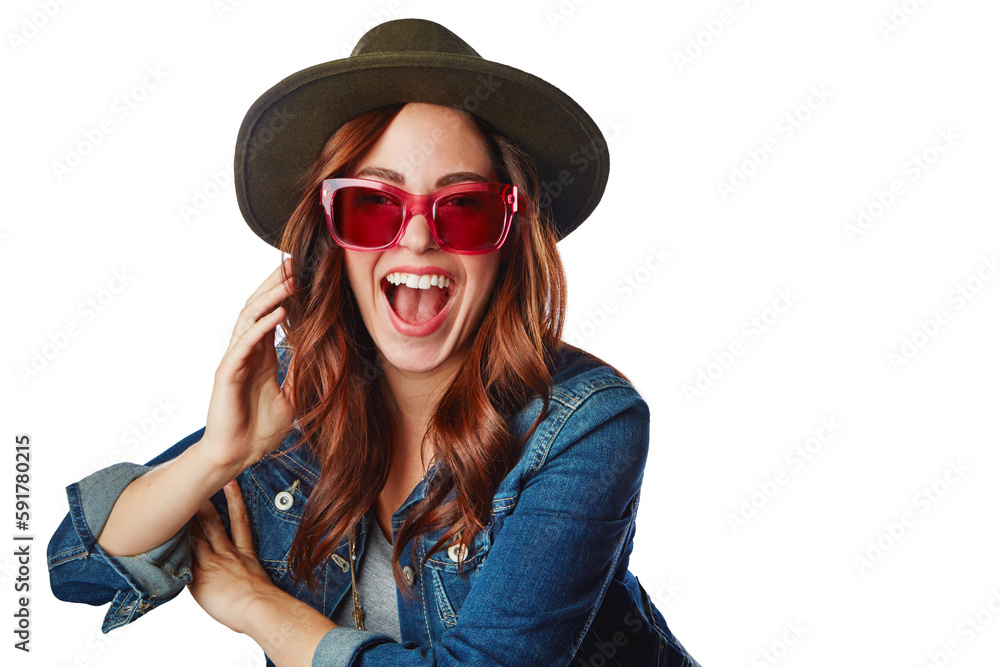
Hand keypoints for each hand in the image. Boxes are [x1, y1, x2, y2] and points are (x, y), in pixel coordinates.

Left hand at [189, 479, 334, 664]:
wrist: (260, 608)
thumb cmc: (266, 605)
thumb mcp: (261, 584)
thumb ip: (250, 574)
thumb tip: (247, 578)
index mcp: (245, 553)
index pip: (239, 519)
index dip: (234, 500)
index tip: (229, 483)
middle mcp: (228, 553)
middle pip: (214, 520)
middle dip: (206, 501)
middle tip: (198, 479)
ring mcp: (214, 562)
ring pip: (197, 534)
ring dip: (187, 518)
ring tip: (176, 499)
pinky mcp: (201, 575)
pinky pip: (185, 558)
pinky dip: (175, 548)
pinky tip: (162, 539)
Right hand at [201, 258, 296, 471]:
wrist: (236, 456)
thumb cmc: (260, 429)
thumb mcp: (291, 395)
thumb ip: (299, 370)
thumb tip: (319, 350)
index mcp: (260, 354)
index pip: (272, 314)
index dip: (285, 294)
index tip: (304, 275)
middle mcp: (246, 351)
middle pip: (259, 307)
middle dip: (276, 284)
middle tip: (295, 262)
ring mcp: (235, 360)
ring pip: (250, 319)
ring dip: (271, 297)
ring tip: (290, 280)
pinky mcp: (226, 373)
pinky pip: (244, 344)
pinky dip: (262, 327)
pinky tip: (278, 314)